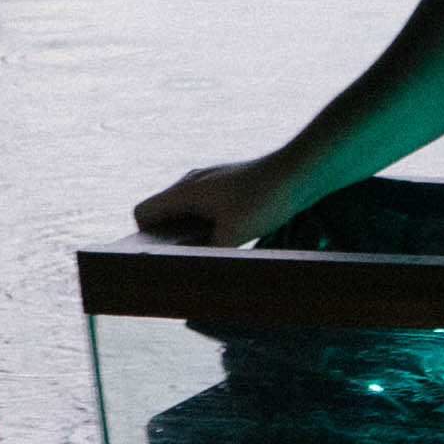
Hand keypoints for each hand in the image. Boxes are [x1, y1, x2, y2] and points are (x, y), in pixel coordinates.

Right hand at [134, 157, 298, 246]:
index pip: (143, 213)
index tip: (166, 256)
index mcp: (185, 190)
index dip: (146, 237)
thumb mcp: (232, 236)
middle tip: (190, 260)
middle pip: (163, 214)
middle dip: (170, 238)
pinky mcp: (227, 185)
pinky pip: (205, 208)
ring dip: (192, 232)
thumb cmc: (265, 199)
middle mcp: (192, 182)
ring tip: (212, 250)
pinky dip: (210, 224)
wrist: (300, 171)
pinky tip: (231, 237)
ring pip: (186, 212)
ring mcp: (210, 182)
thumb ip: (205, 255)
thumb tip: (188, 272)